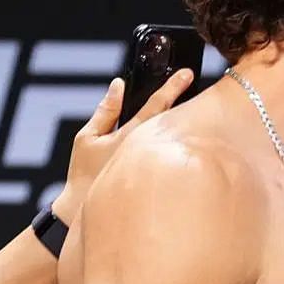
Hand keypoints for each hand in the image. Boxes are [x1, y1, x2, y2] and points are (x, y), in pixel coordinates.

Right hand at [51, 68, 193, 220]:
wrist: (86, 210)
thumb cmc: (84, 172)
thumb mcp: (87, 137)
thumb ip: (106, 110)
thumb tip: (118, 84)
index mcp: (131, 137)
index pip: (156, 106)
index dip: (172, 87)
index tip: (187, 73)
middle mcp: (148, 151)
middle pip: (174, 120)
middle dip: (187, 99)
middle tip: (200, 80)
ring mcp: (157, 167)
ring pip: (178, 139)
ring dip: (188, 121)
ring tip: (199, 105)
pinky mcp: (161, 181)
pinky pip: (177, 158)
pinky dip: (184, 144)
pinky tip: (191, 136)